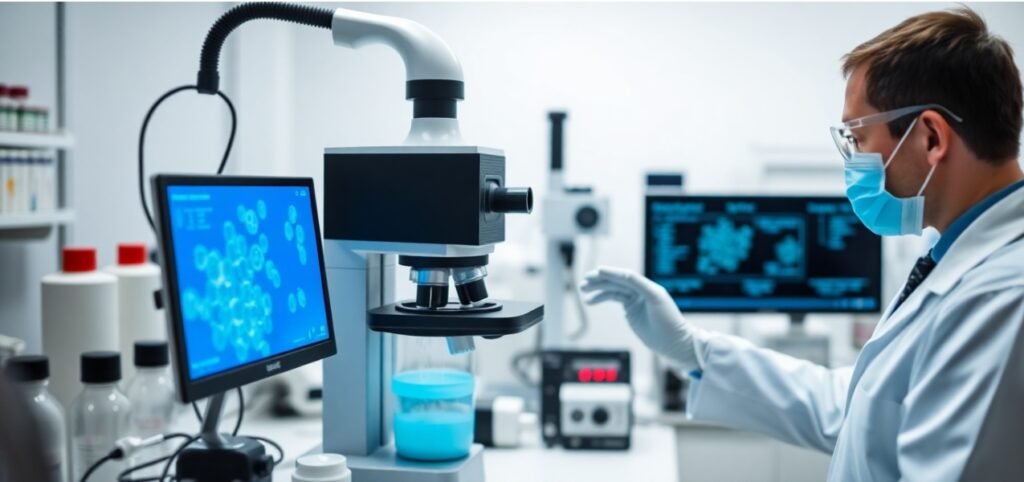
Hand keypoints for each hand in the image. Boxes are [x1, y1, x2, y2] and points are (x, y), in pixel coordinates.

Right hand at [580, 266, 706, 371]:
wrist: (673, 342)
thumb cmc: (669, 321)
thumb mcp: (655, 300)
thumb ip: (640, 286)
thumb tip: (625, 274)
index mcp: (648, 286)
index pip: (627, 276)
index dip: (612, 273)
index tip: (598, 271)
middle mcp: (640, 290)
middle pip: (617, 281)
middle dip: (600, 280)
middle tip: (585, 281)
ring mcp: (635, 299)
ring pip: (613, 289)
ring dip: (598, 289)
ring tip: (583, 290)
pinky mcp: (630, 308)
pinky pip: (614, 298)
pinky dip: (601, 298)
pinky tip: (591, 301)